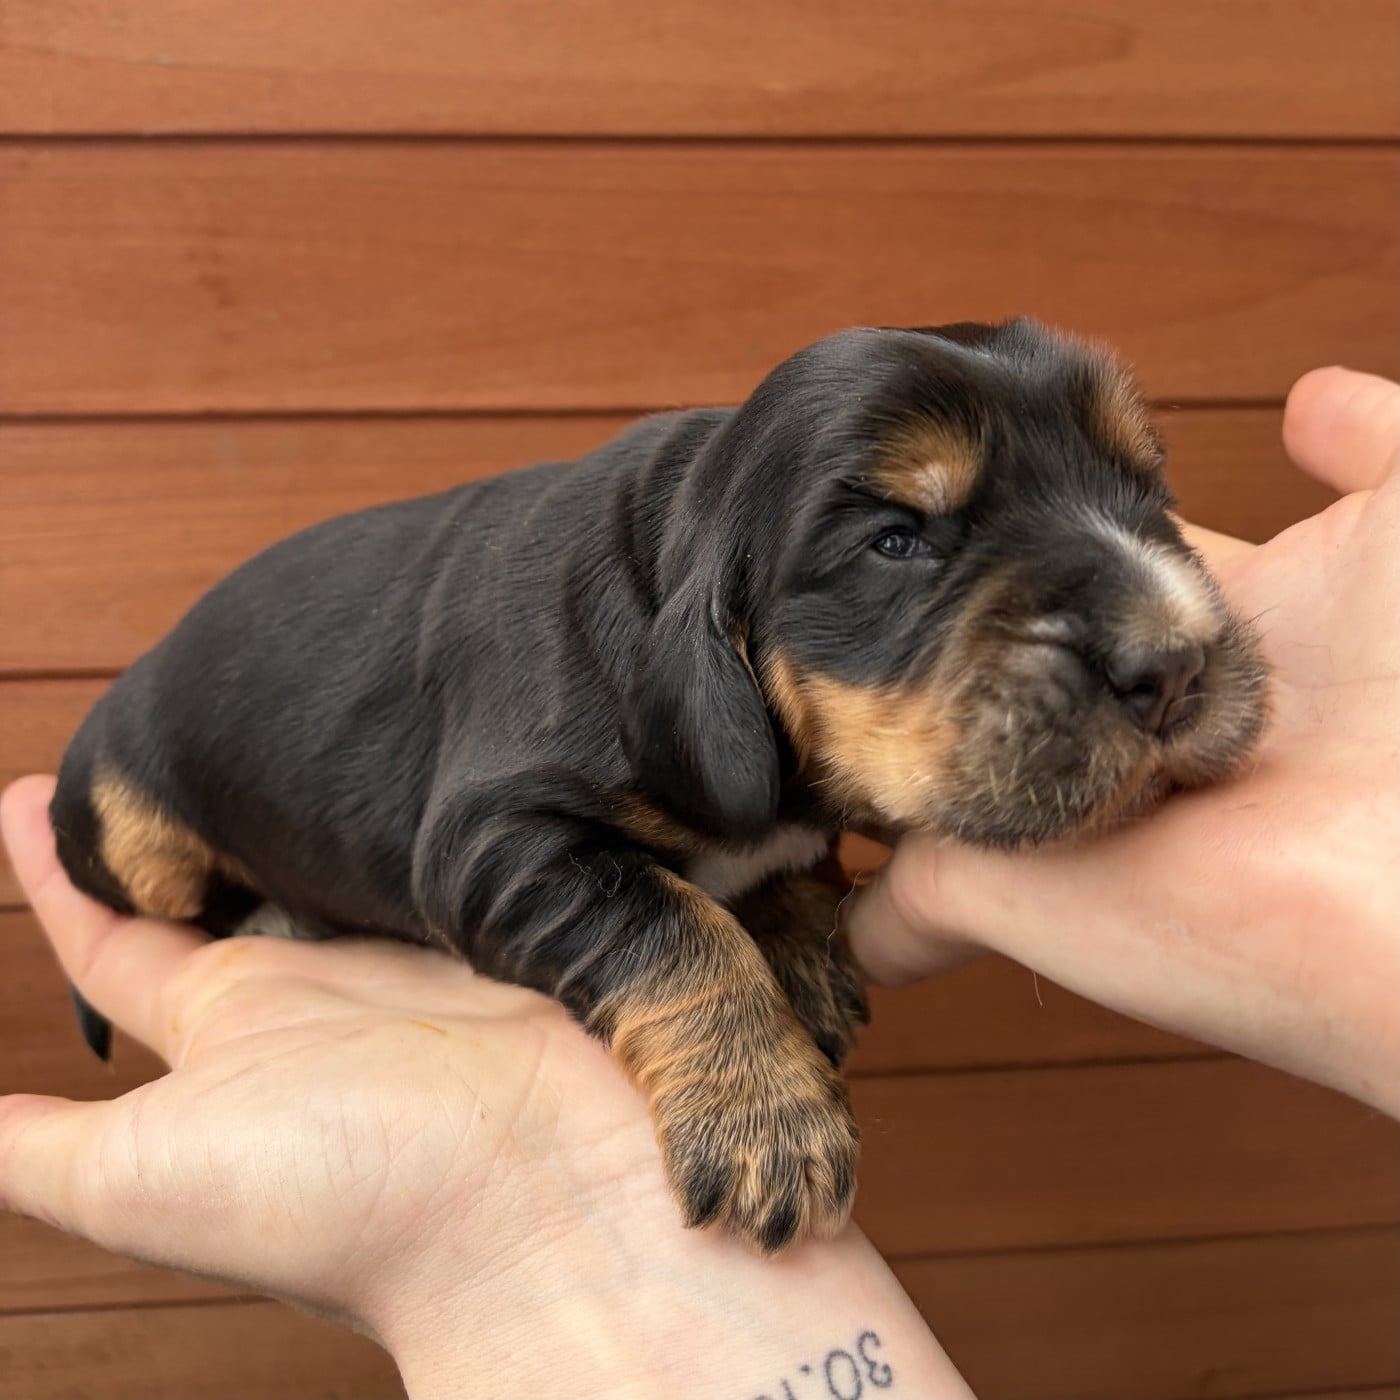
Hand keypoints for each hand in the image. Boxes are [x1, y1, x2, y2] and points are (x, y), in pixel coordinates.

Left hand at [0, 775, 968, 1398]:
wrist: (536, 1199)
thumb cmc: (343, 1198)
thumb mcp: (140, 1180)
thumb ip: (37, 1150)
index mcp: (232, 1029)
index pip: (123, 941)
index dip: (65, 874)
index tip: (26, 795)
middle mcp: (322, 983)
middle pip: (235, 873)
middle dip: (193, 810)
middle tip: (168, 717)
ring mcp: (419, 939)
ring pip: (331, 843)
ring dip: (297, 789)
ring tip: (266, 703)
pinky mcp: (497, 905)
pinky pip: (430, 831)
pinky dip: (402, 793)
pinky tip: (391, 727)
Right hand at [848, 367, 1399, 1117]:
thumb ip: (1374, 444)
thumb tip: (1311, 394)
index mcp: (1190, 641)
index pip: (1075, 587)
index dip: (1022, 548)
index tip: (952, 512)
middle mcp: (1105, 721)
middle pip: (992, 675)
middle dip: (932, 647)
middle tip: (857, 612)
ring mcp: (1041, 803)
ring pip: (935, 775)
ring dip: (879, 760)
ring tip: (800, 733)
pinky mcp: (991, 886)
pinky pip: (900, 909)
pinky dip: (867, 916)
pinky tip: (823, 893)